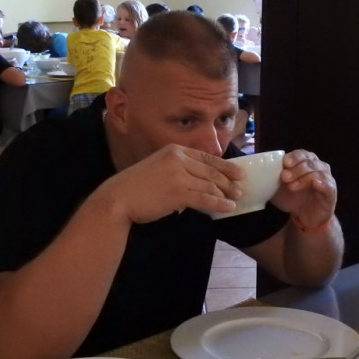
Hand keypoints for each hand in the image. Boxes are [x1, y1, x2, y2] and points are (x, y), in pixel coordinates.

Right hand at [97, 144, 243, 224]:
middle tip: (240, 188)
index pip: (206, 157)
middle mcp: (178, 159)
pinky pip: (205, 198)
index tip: (238, 172)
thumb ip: (176, 168)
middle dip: (228, 180)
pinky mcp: (178, 193)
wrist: (118, 198)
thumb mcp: (157, 167)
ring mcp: (179, 176)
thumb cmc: (135, 186)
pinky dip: (219, 204)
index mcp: (174, 150)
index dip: (225, 166)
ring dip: (226, 193)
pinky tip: (228, 208)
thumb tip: (195, 180)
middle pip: (211, 170)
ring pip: (210, 185)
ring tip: (236, 199)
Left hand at [270, 150, 336, 228]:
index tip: (285, 163)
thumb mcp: (278, 188)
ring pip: (319, 172)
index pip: (302, 154)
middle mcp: (319, 167)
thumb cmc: (292, 198)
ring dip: (304, 177)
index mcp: (306, 162)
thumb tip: (258, 171)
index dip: (294, 157)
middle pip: (310, 162)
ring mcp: (327, 179)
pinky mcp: (331, 193)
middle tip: (284, 177)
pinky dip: (321, 183)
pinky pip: (328, 185)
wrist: (305, 217)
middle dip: (296, 168)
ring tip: (292, 186)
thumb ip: (271, 178)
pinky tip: (314, 184)